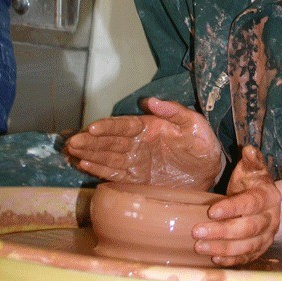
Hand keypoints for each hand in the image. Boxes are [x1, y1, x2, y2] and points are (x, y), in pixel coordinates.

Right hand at [64, 97, 222, 189]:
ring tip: (72, 152)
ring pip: (107, 156)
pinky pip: (114, 174)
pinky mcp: (136, 179)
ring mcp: (135, 161)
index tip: (92, 128)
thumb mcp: (193, 123)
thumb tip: (150, 101)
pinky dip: (99, 170)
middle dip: (90, 141)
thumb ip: (173, 111)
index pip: (124, 126)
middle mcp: (137, 143)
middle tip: (72, 142)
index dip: (108, 127)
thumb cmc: (201, 142)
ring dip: (89, 154)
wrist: (209, 170)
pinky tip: (83, 165)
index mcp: (149, 127)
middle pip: (110, 141)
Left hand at [192, 145, 280, 265]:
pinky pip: (247, 258)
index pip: (250, 204)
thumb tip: (248, 149)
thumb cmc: (253, 183)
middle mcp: (271, 219)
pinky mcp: (260, 249)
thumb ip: (252, 160)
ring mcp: (267, 237)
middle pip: (248, 229)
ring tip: (200, 247)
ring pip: (246, 246)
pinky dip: (231, 261)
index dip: (232, 209)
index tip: (211, 211)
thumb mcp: (253, 169)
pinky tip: (214, 260)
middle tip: (197, 231)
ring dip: (223, 249)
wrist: (268, 202)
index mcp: (269, 197)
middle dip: (222, 232)